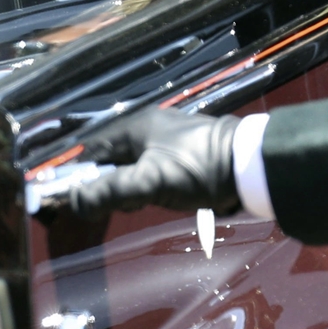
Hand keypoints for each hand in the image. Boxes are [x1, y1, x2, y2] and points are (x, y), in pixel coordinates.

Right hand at [67, 108, 240, 218]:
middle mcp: (148, 127)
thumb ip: (111, 191)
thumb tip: (74, 202)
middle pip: (113, 159)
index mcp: (134, 125)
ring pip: (135, 166)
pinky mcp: (186, 152)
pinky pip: (155, 169)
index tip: (86, 199)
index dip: (84, 175)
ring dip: (134, 187)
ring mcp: (169, 138)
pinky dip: (152, 185)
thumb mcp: (150, 181)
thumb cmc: (196, 168)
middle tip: (128, 203)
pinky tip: (162, 197)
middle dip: (113, 184)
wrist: (253, 167)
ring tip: (146, 202)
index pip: (93, 150)